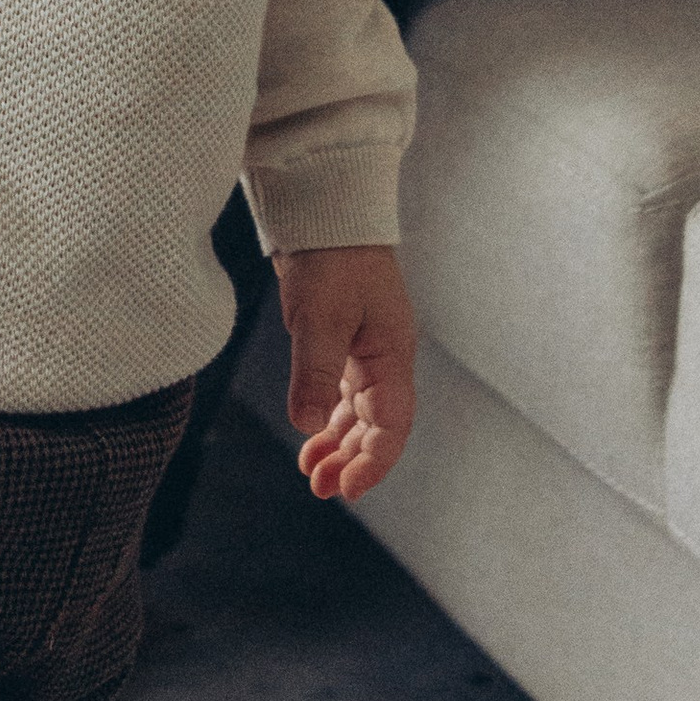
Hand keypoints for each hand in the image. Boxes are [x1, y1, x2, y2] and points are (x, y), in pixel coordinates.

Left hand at [275, 242, 417, 505]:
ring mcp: (366, 349)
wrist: (326, 210)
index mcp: (391, 355)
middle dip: (353, 461)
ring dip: (339, 444)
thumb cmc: (331, 258)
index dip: (374, 462)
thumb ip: (315, 372)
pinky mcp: (344, 339)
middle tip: (321, 490)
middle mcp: (384, 357)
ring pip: (358, 412)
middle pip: (377, 425)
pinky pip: (342, 392)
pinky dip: (328, 417)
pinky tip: (310, 433)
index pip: (392, 425)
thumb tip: (307, 425)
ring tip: (312, 473)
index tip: (348, 489)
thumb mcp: (320, 317)